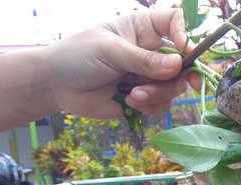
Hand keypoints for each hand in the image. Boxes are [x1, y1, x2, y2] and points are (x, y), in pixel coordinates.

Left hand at [41, 9, 201, 118]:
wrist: (56, 86)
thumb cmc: (77, 56)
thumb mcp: (110, 51)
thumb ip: (143, 60)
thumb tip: (177, 66)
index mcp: (143, 28)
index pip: (175, 22)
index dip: (184, 35)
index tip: (184, 51)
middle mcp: (150, 51)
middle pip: (183, 62)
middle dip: (177, 77)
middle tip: (172, 84)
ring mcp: (148, 75)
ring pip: (174, 87)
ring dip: (157, 94)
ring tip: (133, 96)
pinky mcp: (144, 97)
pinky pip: (162, 104)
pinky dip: (149, 106)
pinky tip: (129, 102)